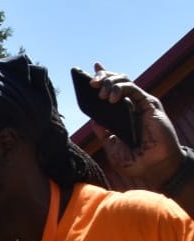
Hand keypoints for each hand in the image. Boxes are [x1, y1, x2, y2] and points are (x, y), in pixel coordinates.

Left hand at [89, 63, 182, 182]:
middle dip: (102, 77)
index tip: (85, 73)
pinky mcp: (149, 104)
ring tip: (99, 93)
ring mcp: (140, 104)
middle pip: (116, 82)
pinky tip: (111, 98)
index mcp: (122, 115)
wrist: (154, 167)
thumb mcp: (112, 147)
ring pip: (124, 81)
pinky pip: (134, 89)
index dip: (101, 79)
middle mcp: (131, 106)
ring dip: (110, 82)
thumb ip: (103, 133)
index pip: (110, 92)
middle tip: (90, 83)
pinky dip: (121, 89)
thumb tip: (94, 119)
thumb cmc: (135, 161)